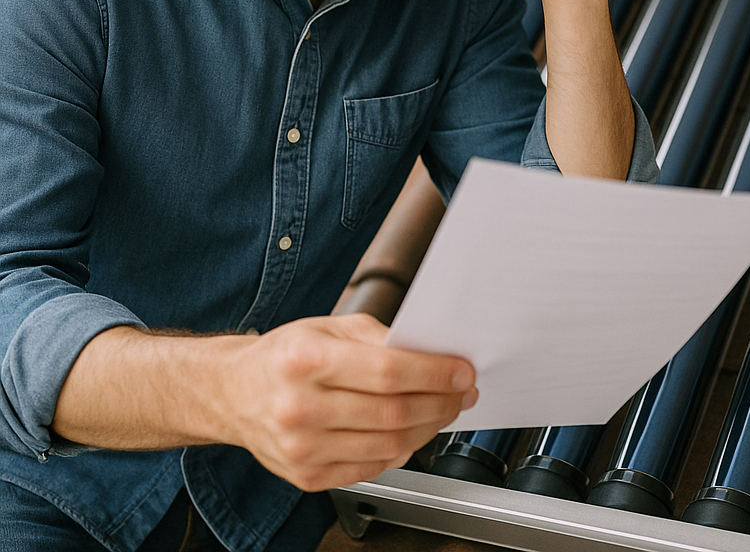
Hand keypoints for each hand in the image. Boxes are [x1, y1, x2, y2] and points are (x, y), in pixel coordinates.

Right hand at [225, 313, 475, 490]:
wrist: (234, 393)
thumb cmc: (285, 356)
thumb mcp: (327, 325)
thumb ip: (377, 337)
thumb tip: (428, 352)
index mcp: (306, 359)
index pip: (387, 370)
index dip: (433, 373)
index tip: (462, 371)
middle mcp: (299, 406)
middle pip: (392, 412)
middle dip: (440, 402)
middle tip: (462, 392)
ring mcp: (301, 447)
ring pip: (388, 445)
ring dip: (429, 429)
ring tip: (444, 410)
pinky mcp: (306, 476)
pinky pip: (371, 468)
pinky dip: (402, 451)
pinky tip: (413, 432)